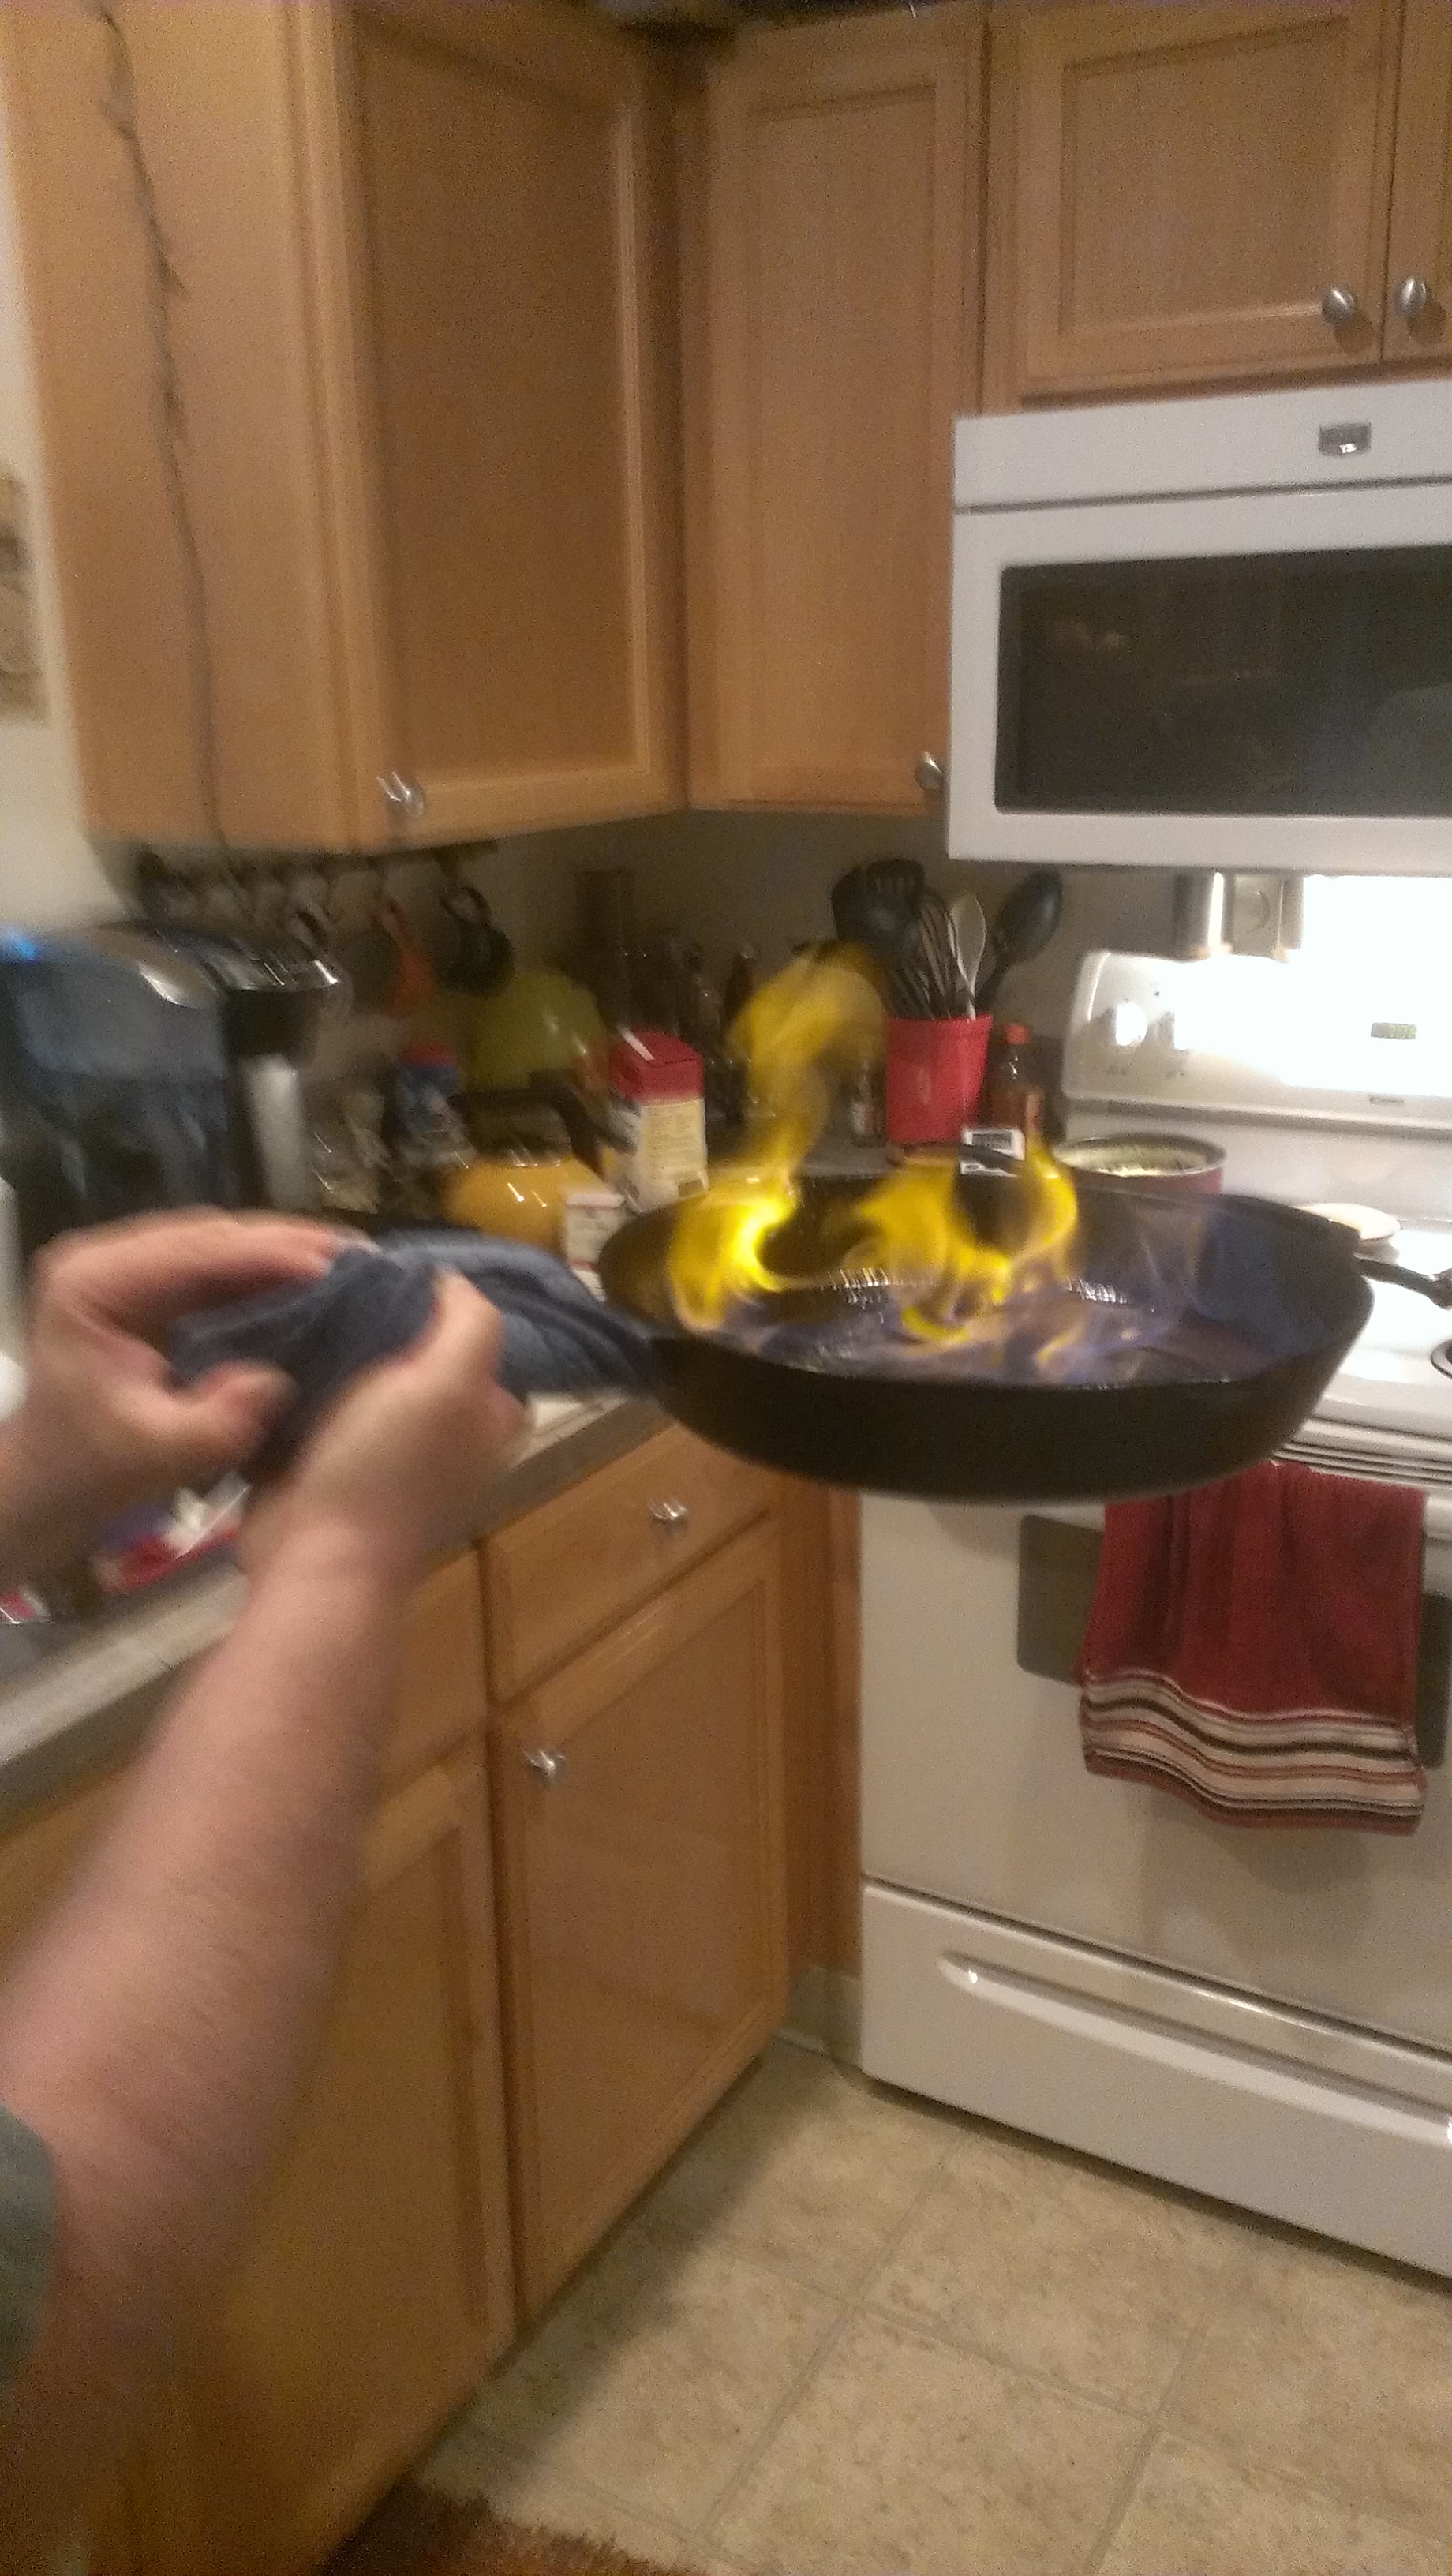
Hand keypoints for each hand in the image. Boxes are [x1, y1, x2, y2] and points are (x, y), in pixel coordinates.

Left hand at [0, 1213, 341, 1577]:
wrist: (49, 1483)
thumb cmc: (93, 1471)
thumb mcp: (159, 1455)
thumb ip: (218, 1421)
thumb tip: (279, 1380)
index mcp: (93, 1283)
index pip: (194, 1252)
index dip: (270, 1254)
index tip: (338, 1264)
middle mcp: (104, 1257)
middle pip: (209, 1233)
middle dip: (287, 1242)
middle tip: (362, 1255)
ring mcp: (123, 1265)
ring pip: (217, 1242)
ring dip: (283, 1250)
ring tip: (350, 1261)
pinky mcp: (144, 1282)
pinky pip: (214, 1264)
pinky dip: (265, 1270)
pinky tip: (315, 1278)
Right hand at [241, 1273, 523, 1587]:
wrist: (316, 1558)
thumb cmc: (389, 1470)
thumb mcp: (449, 1384)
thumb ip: (469, 1324)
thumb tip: (451, 1282)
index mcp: (490, 1417)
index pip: (479, 1336)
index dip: (442, 1303)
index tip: (394, 1276)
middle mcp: (451, 1433)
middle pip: (422, 1350)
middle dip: (385, 1318)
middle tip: (341, 1284)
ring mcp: (393, 1450)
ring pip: (371, 1370)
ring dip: (342, 1342)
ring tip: (309, 1303)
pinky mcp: (339, 1461)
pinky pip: (330, 1398)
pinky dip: (312, 1374)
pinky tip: (289, 1343)